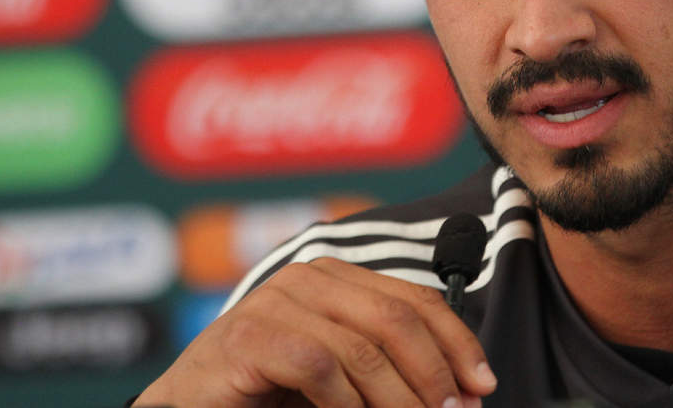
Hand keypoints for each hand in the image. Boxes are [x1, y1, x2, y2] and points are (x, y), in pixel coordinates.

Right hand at [134, 258, 497, 407]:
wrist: (189, 407)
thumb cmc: (267, 394)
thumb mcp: (340, 374)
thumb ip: (385, 366)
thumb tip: (461, 392)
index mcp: (338, 278)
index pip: (417, 299)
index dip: (457, 342)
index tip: (483, 385)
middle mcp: (309, 278)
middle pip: (397, 319)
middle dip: (435, 373)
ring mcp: (276, 301)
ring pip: (363, 348)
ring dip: (399, 400)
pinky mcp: (249, 336)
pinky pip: (320, 367)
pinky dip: (347, 405)